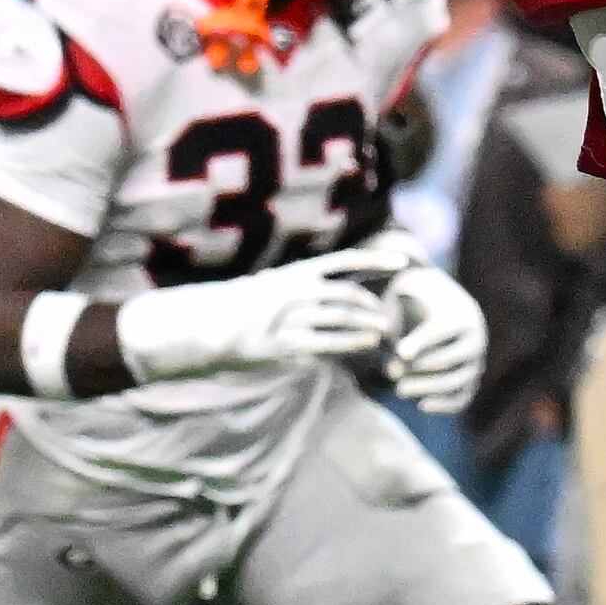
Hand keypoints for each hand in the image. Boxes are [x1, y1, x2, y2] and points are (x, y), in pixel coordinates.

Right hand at [115, 239, 406, 383]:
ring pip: (339, 317)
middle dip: (375, 303)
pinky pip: (323, 342)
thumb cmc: (241, 308)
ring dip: (368, 324)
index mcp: (293, 272)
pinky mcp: (279, 343)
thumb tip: (341, 285)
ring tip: (385, 331)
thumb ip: (306, 287)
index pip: (344, 261)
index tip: (406, 260)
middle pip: (347, 292)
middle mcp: (292, 290)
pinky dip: (349, 342)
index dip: (377, 260)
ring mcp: (285, 317)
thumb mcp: (274, 287)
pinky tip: (367, 344)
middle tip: (395, 313)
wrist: (199, 326)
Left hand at [380, 252, 488, 414]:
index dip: (423, 341)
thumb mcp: (401, 298)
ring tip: (399, 390)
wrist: (430, 308)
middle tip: (392, 373)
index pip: (443, 330)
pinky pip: (462, 398)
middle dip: (420, 368)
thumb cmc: (411, 301)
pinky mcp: (470, 383)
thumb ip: (395, 318)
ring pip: (457, 382)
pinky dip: (444, 405)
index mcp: (461, 314)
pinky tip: (421, 405)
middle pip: (451, 359)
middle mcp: (476, 340)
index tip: (400, 351)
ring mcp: (475, 363)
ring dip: (427, 388)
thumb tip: (401, 356)